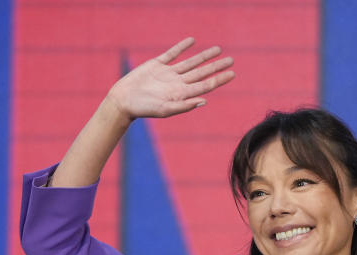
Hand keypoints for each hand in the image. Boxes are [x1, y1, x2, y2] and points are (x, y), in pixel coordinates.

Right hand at [106, 37, 234, 119]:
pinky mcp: (157, 65)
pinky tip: (191, 41)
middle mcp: (178, 83)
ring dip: (204, 56)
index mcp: (182, 94)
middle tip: (231, 60)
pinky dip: (182, 47)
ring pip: (191, 62)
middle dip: (216, 66)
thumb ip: (184, 106)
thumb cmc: (143, 109)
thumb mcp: (165, 109)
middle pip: (202, 73)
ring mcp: (168, 73)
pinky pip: (172, 54)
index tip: (232, 74)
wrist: (123, 100)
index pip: (205, 85)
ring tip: (218, 50)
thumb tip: (204, 101)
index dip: (219, 79)